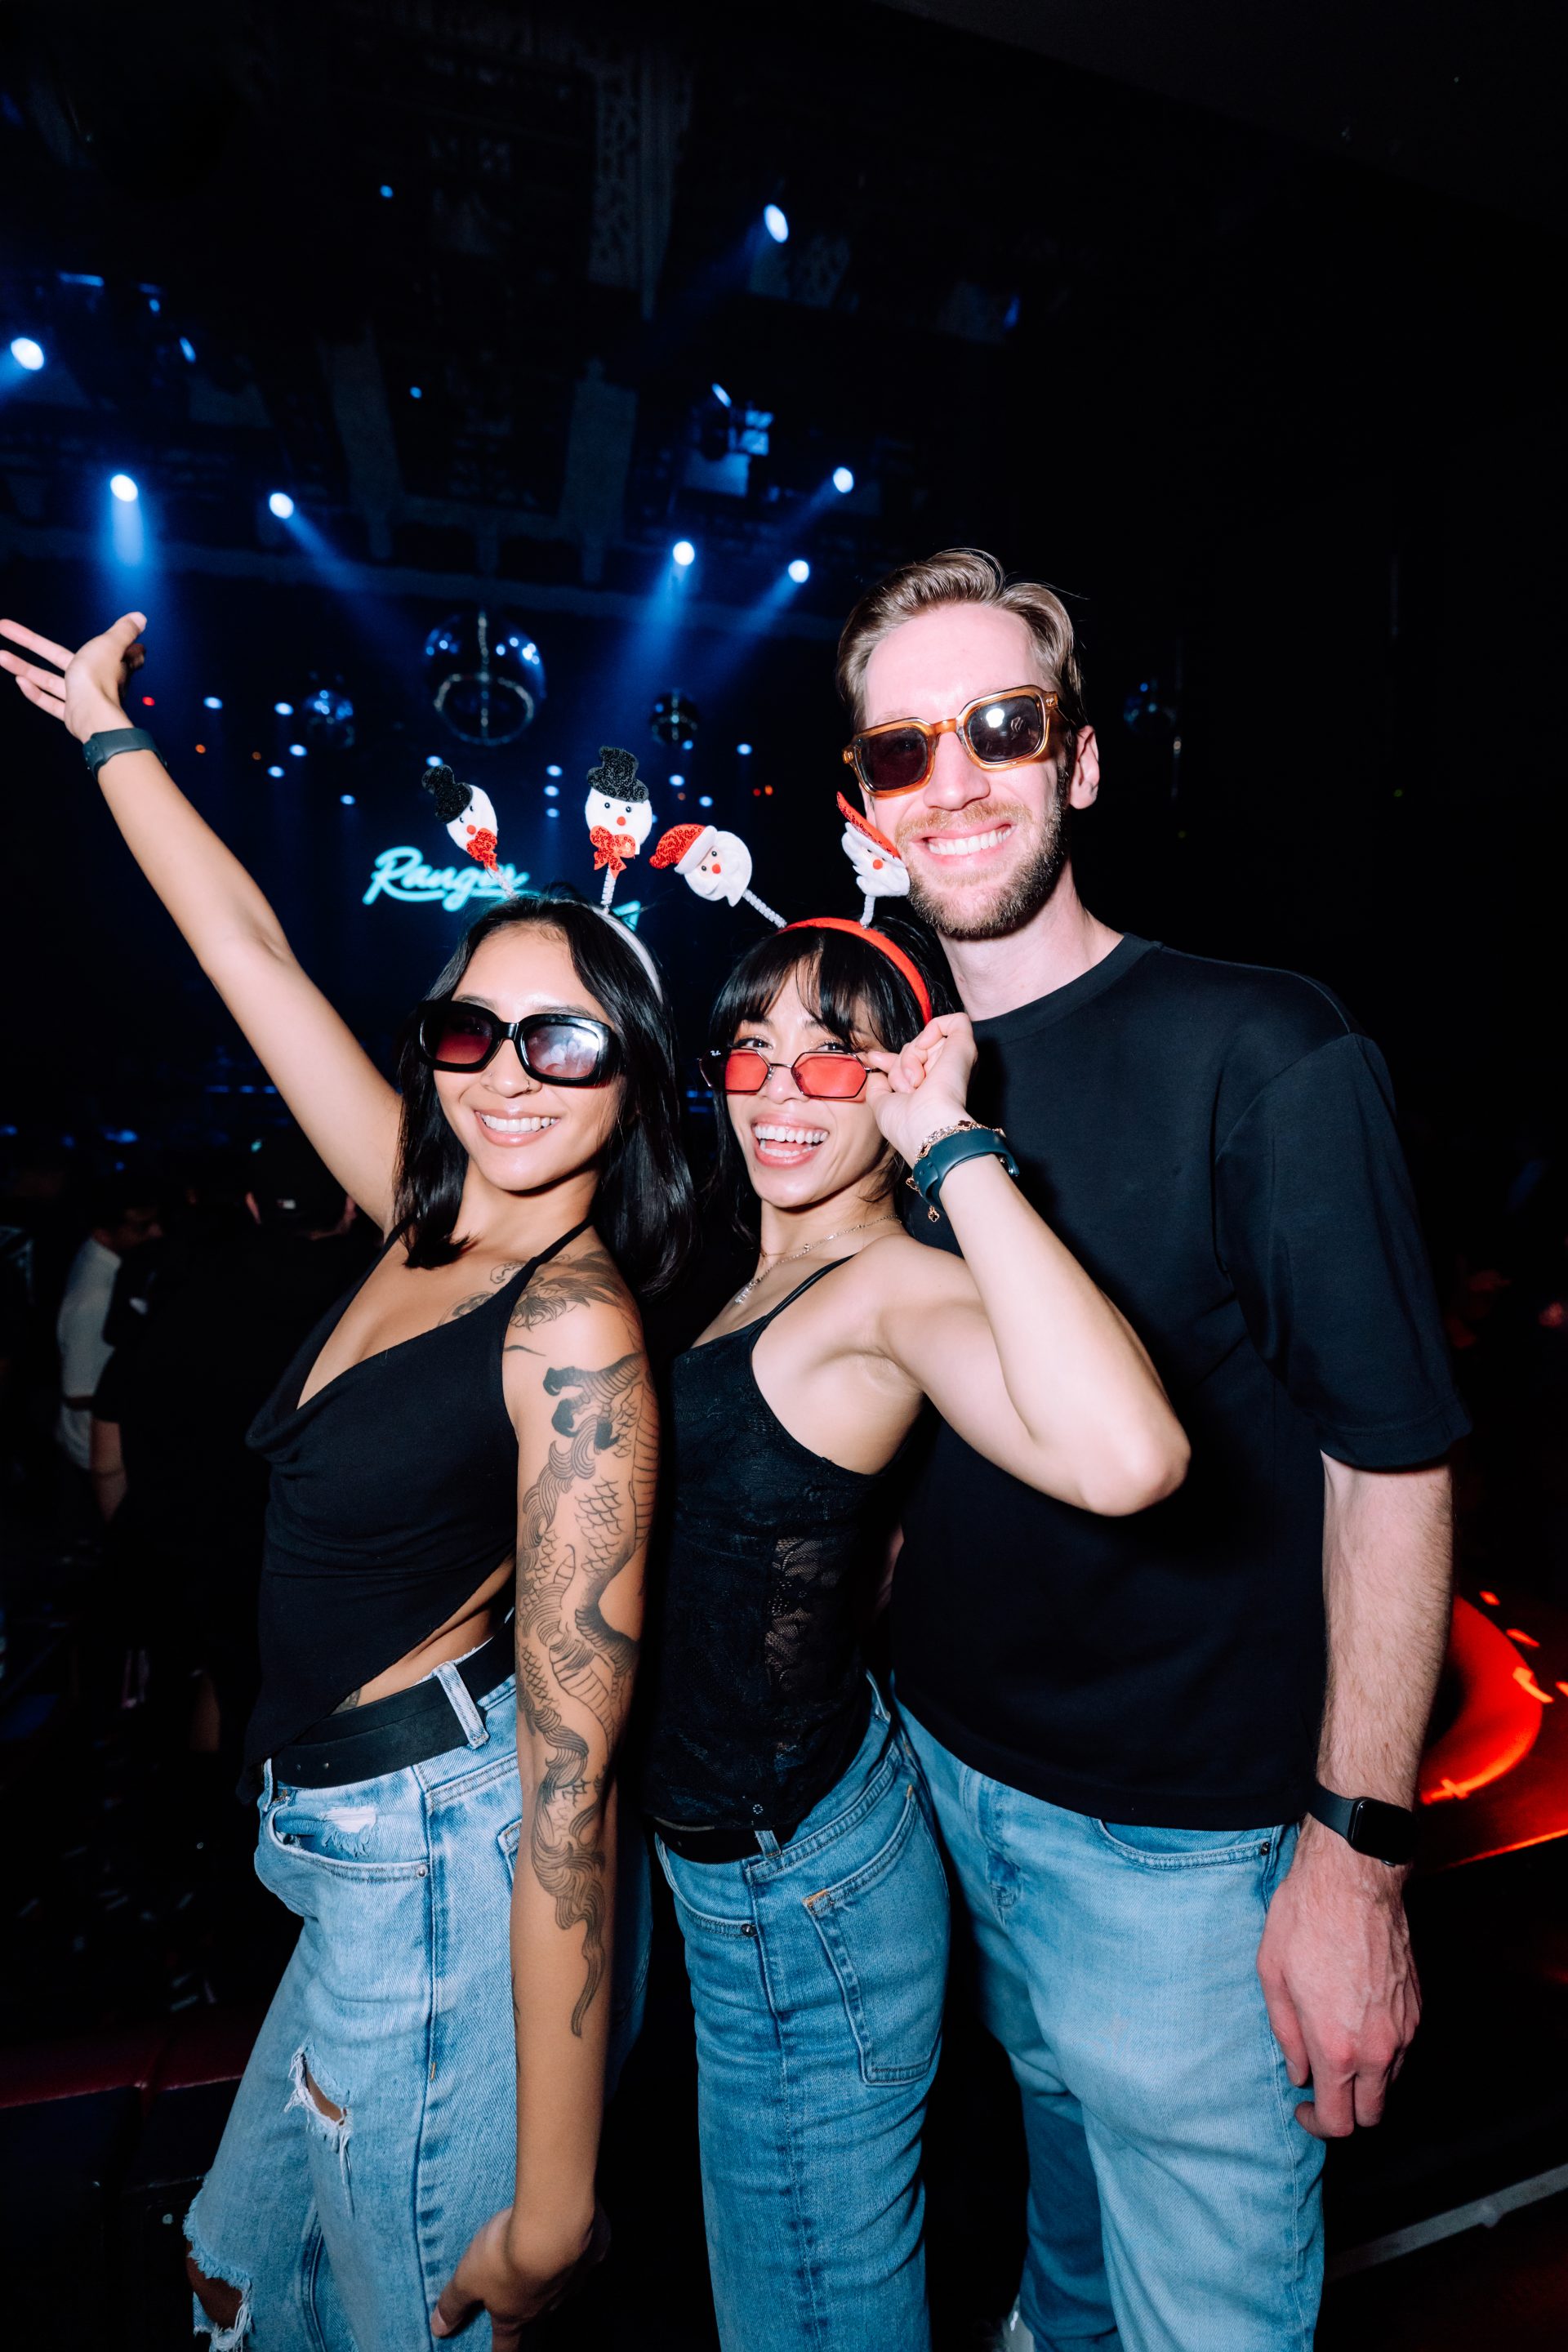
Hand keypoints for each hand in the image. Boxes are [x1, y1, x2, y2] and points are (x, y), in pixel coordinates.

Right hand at [0, 611, 146, 743]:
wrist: (92, 715)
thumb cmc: (100, 678)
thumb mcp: (111, 643)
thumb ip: (123, 630)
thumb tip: (141, 617)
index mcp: (106, 662)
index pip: (105, 647)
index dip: (104, 641)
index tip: (108, 638)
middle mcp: (94, 680)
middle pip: (57, 657)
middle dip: (30, 643)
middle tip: (4, 628)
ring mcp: (81, 697)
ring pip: (49, 680)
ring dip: (23, 667)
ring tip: (0, 656)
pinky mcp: (71, 714)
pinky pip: (50, 702)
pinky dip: (35, 693)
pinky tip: (19, 681)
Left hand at [431, 2201, 607, 2345]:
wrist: (553, 2223)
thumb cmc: (505, 2254)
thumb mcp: (468, 2277)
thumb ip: (454, 2301)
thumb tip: (437, 2329)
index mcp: (514, 2314)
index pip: (506, 2344)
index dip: (500, 2350)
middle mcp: (546, 2304)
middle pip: (537, 2315)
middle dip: (529, 2310)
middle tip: (523, 2301)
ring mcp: (573, 2280)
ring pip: (563, 2286)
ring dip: (553, 2277)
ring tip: (546, 2261)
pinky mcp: (593, 2253)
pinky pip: (585, 2255)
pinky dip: (579, 2250)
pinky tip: (576, 2234)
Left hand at [862, 1013, 978, 1166]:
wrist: (929, 1130)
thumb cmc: (908, 1126)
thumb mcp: (882, 1104)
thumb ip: (878, 1084)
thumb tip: (877, 1065)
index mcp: (931, 1088)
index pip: (911, 1064)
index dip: (890, 1060)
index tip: (871, 1059)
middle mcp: (945, 1073)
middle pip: (914, 1050)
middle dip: (900, 1065)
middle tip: (905, 1089)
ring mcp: (957, 1059)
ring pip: (926, 1039)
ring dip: (911, 1058)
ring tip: (916, 1083)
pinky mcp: (966, 1046)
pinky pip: (954, 1021)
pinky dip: (934, 1029)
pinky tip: (925, 1048)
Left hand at [1256, 1817, 1420, 2137]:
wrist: (1353, 1879)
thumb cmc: (1306, 1920)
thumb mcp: (1272, 1977)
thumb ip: (1285, 2036)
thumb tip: (1298, 2072)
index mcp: (1336, 2047)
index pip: (1338, 2122)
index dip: (1317, 2125)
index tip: (1304, 2109)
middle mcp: (1377, 2048)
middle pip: (1372, 2115)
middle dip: (1346, 2111)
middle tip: (1320, 2087)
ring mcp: (1403, 2029)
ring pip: (1390, 2083)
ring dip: (1365, 2080)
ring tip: (1336, 2046)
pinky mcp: (1417, 2008)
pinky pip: (1402, 2049)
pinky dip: (1382, 2050)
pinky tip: (1357, 2021)